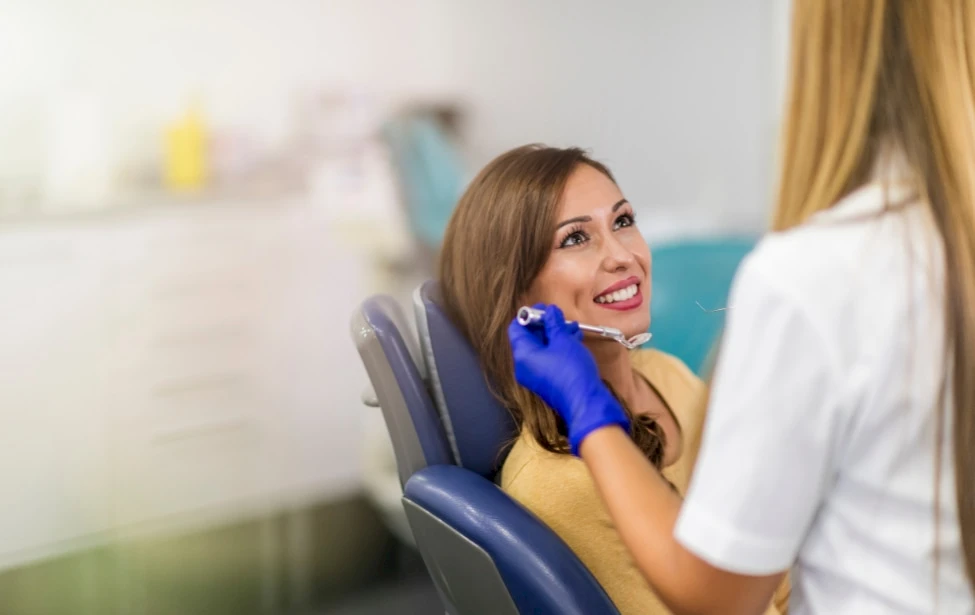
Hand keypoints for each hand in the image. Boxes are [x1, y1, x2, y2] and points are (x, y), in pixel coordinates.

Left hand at [507, 304, 629, 454]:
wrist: (585, 402)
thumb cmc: (572, 371)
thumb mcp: (563, 339)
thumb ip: (553, 323)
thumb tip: (549, 312)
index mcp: (522, 355)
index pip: (516, 328)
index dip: (530, 315)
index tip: (545, 309)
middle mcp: (524, 367)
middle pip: (529, 338)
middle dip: (546, 325)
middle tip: (560, 317)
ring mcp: (535, 376)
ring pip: (541, 349)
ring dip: (555, 336)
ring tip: (572, 328)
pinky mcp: (547, 382)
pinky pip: (548, 360)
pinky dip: (558, 349)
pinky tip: (574, 342)